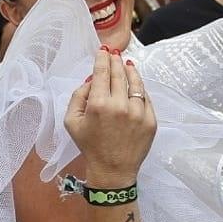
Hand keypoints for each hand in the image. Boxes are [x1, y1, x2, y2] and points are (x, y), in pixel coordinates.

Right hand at [64, 47, 155, 185]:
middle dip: (116, 61)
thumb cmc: (90, 146)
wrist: (113, 170)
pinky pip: (146, 98)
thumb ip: (78, 96)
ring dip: (131, 71)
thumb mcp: (72, 121)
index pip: (102, 72)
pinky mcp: (150, 121)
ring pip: (136, 84)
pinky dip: (140, 89)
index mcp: (99, 105)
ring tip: (127, 64)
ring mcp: (138, 113)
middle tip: (114, 53)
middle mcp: (120, 106)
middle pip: (119, 74)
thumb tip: (91, 79)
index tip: (103, 51)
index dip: (102, 59)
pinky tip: (136, 84)